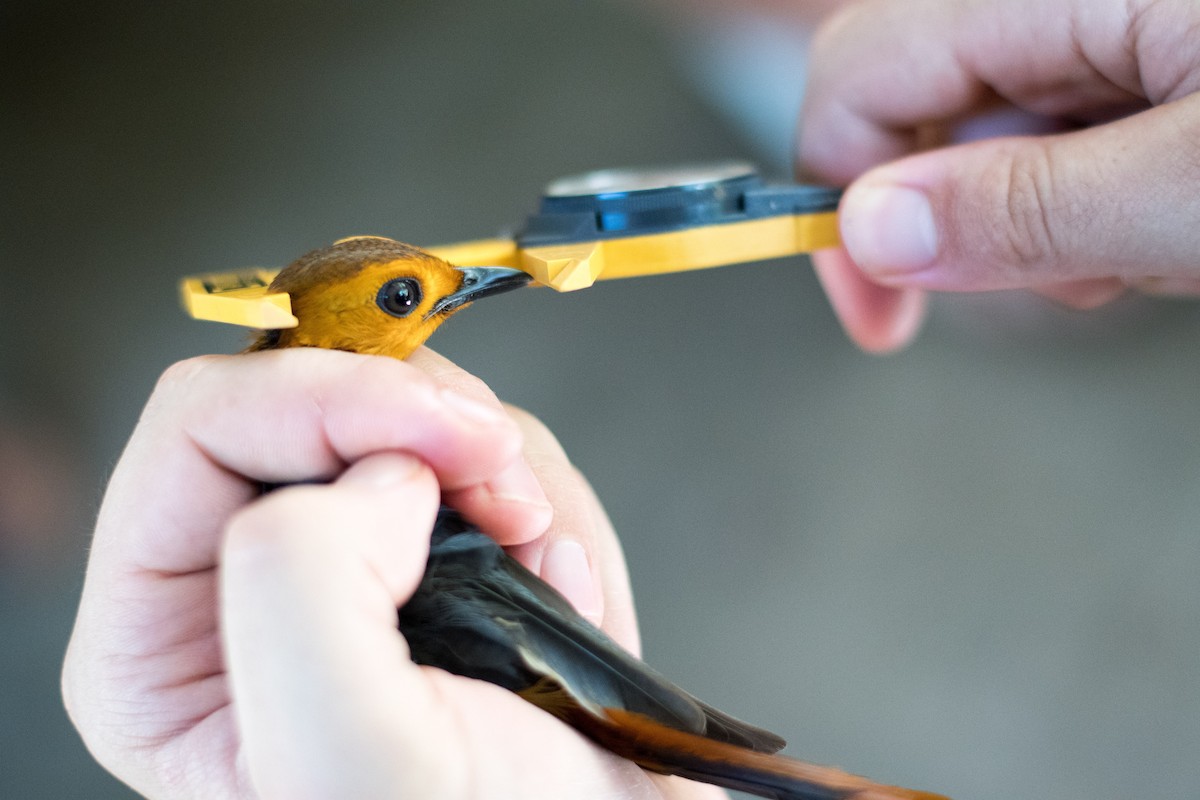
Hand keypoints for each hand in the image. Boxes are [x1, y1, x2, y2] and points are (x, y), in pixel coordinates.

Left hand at [62, 347, 719, 799]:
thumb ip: (300, 583)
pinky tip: (558, 582)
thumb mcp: (348, 750)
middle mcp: (235, 588)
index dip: (336, 396)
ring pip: (409, 418)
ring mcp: (339, 563)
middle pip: (312, 400)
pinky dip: (543, 501)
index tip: (455, 440)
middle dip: (433, 432)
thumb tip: (381, 474)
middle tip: (510, 495)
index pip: (204, 423)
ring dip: (504, 474)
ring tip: (546, 574)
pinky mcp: (422, 551)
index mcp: (163, 638)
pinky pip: (478, 453)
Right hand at [797, 0, 1199, 351]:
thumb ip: (1028, 209)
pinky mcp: (1148, 45)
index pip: (859, 73)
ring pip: (1012, 138)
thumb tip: (872, 232)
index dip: (839, 198)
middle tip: (1086, 269)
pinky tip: (1186, 203)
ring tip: (1176, 233)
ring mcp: (1113, 15)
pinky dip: (1117, 191)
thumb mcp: (1197, 185)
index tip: (872, 305)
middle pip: (933, 115)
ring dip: (1068, 216)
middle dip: (983, 219)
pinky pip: (1083, 130)